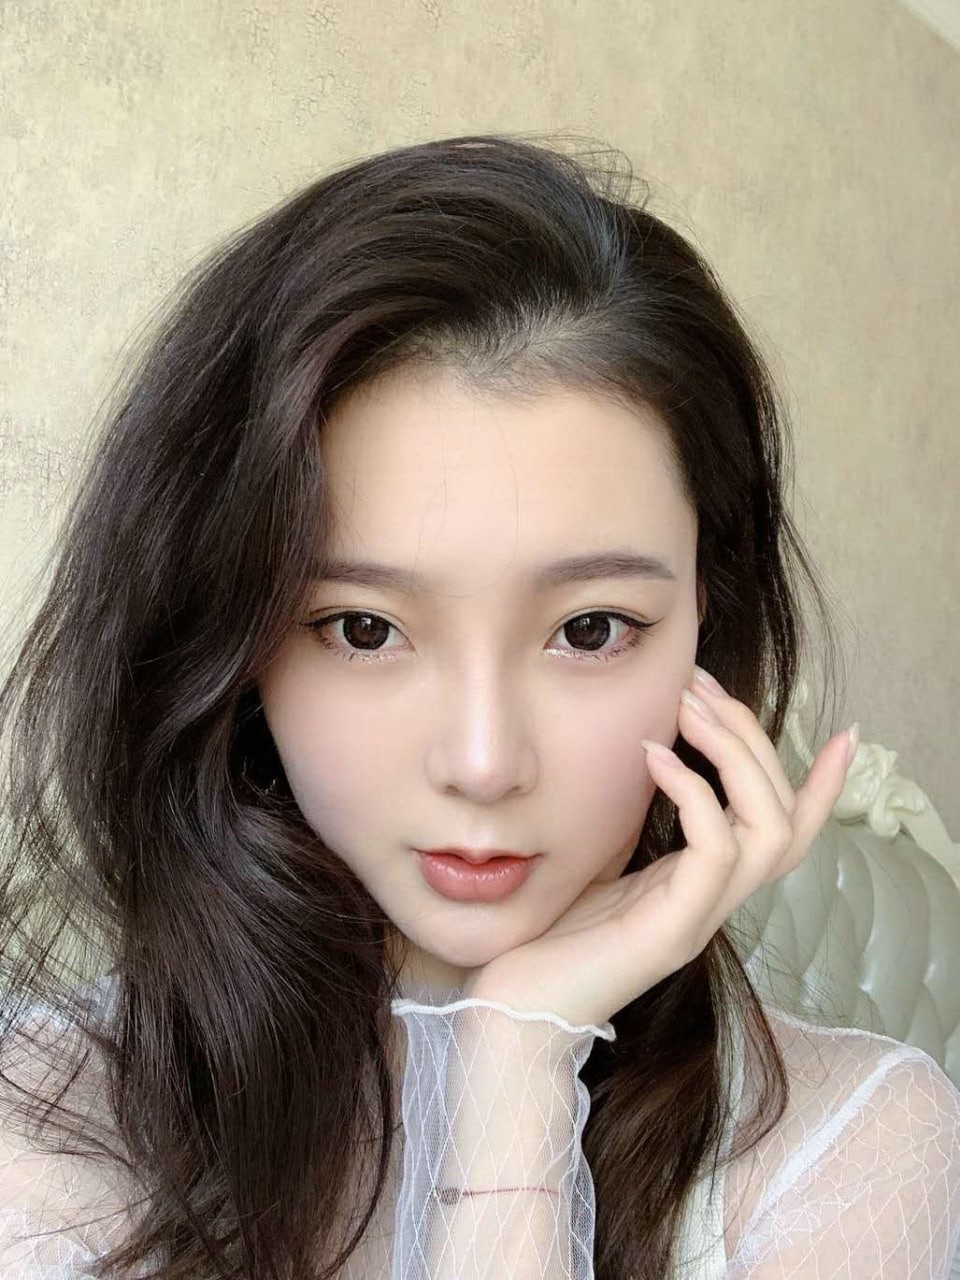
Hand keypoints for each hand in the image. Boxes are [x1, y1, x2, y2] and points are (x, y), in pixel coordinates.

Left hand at [463, 668, 857, 1028]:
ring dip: (734, 754)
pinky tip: (654, 755)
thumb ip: (634, 821)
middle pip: (784, 815)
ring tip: (687, 706)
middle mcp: (715, 901)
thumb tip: (643, 755)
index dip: (822, 786)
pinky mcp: (674, 931)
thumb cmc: (549, 935)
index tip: (845, 733)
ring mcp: (700, 918)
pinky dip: (694, 791)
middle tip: (700, 685)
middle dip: (752, 737)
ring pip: (768, 829)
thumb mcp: (601, 863)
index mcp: (704, 885)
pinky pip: (715, 849)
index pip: (788, 833)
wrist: (515, 1011)